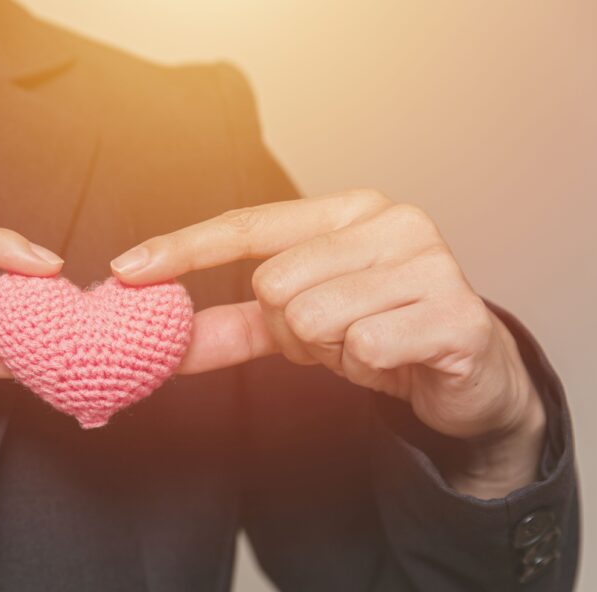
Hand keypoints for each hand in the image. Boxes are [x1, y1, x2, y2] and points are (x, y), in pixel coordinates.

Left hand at [111, 190, 544, 497]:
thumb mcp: (303, 323)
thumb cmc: (383, 333)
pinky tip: (397, 359)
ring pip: (313, 316)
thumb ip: (238, 325)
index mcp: (350, 211)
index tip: (125, 271)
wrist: (470, 374)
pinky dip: (366, 367)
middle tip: (334, 336)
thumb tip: (166, 337)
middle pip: (274, 282)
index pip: (249, 224)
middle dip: (290, 329)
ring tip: (366, 345)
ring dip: (329, 350)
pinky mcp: (455, 313)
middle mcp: (391, 221)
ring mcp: (429, 262)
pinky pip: (362, 347)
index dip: (184, 249)